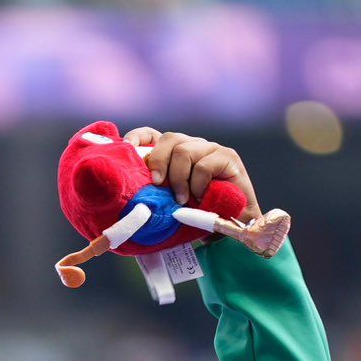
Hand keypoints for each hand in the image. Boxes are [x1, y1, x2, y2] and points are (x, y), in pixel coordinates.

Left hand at [123, 127, 259, 217]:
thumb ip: (154, 191)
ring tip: (181, 200)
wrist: (232, 225)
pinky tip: (200, 198)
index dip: (139, 137)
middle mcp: (192, 146)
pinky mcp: (228, 157)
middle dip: (158, 161)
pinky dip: (197, 185)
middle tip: (157, 185)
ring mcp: (211, 149)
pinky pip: (203, 165)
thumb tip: (130, 188)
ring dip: (178, 179)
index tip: (127, 148)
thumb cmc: (196, 215)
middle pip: (168, 138)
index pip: (153, 135)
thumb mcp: (168, 202)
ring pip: (184, 151)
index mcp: (174, 154)